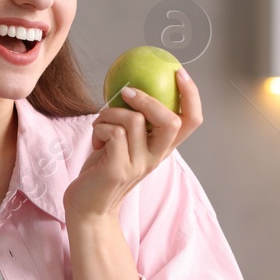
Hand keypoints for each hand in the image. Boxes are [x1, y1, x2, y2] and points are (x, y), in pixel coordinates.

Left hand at [63, 68, 202, 221]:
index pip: (191, 121)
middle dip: (148, 100)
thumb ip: (133, 121)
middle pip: (171, 121)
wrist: (88, 207)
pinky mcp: (119, 169)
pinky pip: (113, 132)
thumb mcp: (125, 142)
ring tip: (100, 122)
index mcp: (162, 148)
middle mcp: (156, 157)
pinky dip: (99, 127)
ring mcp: (139, 164)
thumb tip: (130, 84)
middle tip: (127, 92)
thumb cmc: (102, 169)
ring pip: (134, 120)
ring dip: (110, 112)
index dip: (191, 96)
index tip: (179, 73)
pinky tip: (96, 139)